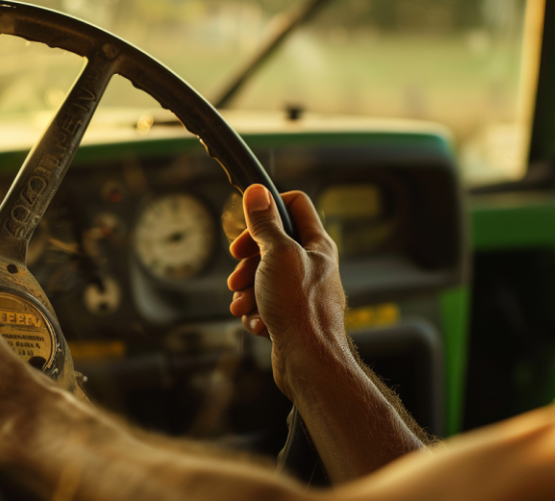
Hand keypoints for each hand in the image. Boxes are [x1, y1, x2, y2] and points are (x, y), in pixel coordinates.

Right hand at [227, 184, 348, 397]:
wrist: (309, 362)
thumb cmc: (300, 309)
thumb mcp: (277, 255)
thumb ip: (265, 223)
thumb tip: (257, 191)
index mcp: (317, 244)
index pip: (294, 205)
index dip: (268, 209)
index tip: (247, 226)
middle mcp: (312, 265)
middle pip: (271, 244)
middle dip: (248, 260)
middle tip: (238, 273)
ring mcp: (301, 292)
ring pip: (263, 277)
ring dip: (246, 290)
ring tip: (244, 303)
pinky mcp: (290, 316)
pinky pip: (263, 304)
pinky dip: (254, 312)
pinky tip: (257, 322)